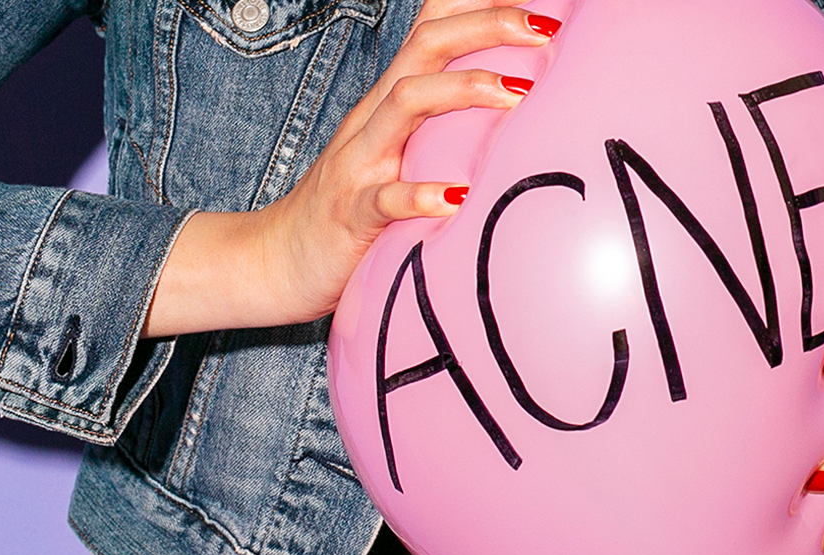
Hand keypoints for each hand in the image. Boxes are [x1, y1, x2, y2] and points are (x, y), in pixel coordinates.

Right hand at [143, 0, 559, 336]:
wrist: (279, 259)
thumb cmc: (355, 204)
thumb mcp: (399, 151)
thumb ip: (441, 125)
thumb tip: (511, 111)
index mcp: (390, 101)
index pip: (431, 30)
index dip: (480, 8)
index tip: (538, 6)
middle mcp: (374, 118)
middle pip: (426, 47)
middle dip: (486, 27)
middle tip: (543, 28)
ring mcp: (360, 162)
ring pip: (406, 102)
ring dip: (463, 90)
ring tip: (517, 92)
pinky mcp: (352, 214)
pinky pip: (385, 198)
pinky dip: (421, 195)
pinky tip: (457, 197)